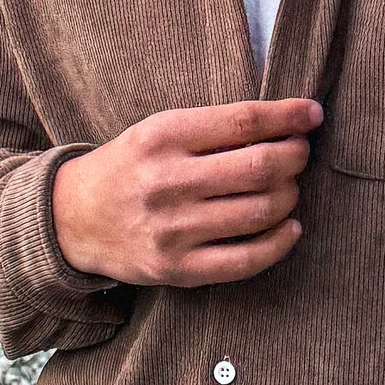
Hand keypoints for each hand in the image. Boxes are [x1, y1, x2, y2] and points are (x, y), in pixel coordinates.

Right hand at [51, 98, 321, 288]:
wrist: (73, 218)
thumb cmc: (131, 166)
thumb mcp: (159, 130)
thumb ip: (215, 127)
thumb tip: (288, 123)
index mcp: (163, 136)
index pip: (243, 121)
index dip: (287, 116)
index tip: (312, 114)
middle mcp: (167, 182)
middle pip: (259, 166)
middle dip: (295, 156)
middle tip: (301, 153)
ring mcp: (172, 230)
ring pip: (259, 211)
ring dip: (289, 196)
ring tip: (289, 187)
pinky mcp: (176, 269)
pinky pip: (245, 260)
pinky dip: (279, 243)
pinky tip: (289, 228)